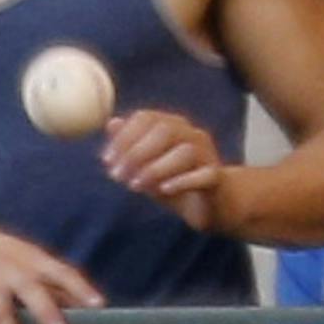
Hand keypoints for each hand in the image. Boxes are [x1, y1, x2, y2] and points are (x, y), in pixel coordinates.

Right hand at [0, 215, 102, 323]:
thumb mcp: (23, 258)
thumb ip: (52, 282)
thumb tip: (86, 307)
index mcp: (28, 257)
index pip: (59, 270)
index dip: (79, 287)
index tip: (98, 306)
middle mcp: (7, 267)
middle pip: (28, 289)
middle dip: (44, 311)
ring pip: (0, 315)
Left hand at [102, 108, 226, 228]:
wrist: (216, 205)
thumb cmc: (179, 183)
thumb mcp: (150, 166)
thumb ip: (132, 147)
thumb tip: (111, 124)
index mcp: (174, 126)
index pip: (147, 118)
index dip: (124, 137)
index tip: (106, 160)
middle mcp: (191, 134)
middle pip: (164, 131)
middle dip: (136, 153)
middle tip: (117, 175)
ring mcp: (207, 154)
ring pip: (184, 152)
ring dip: (156, 168)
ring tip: (135, 186)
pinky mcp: (216, 177)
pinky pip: (203, 175)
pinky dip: (183, 181)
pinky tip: (164, 191)